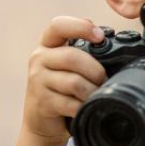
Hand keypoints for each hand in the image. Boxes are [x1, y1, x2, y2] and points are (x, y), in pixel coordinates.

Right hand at [23, 16, 107, 143]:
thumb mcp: (71, 64)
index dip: (81, 27)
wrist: (43, 120)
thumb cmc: (63, 87)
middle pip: (72, 57)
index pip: (59, 26)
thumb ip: (84, 51)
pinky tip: (85, 106)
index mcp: (49, 44)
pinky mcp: (41, 102)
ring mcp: (37, 80)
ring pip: (74, 82)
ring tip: (96, 94)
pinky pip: (71, 103)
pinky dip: (84, 106)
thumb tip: (108, 41)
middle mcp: (39, 58)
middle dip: (95, 71)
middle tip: (103, 80)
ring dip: (92, 90)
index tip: (100, 36)